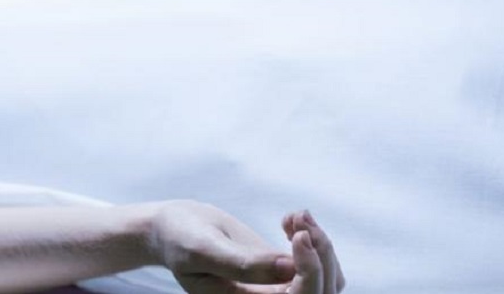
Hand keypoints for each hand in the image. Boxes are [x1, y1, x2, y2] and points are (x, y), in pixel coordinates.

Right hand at [146, 200, 344, 293]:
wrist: (176, 227)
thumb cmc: (181, 239)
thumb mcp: (204, 250)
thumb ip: (244, 264)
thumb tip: (291, 269)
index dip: (310, 272)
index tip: (299, 235)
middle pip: (322, 292)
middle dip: (321, 254)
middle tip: (300, 220)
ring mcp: (279, 288)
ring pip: (328, 279)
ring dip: (321, 245)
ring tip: (296, 216)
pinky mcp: (284, 271)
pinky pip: (319, 264)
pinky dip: (314, 239)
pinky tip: (291, 218)